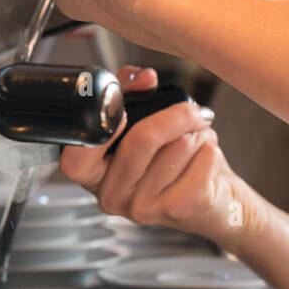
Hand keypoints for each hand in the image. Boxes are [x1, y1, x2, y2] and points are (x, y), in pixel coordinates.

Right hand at [58, 66, 264, 252]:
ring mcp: (144, 208)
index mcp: (93, 176)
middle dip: (176, 114)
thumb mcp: (141, 124)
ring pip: (178, 146)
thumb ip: (130, 93)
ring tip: (195, 143)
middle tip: (191, 112)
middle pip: (141, 139)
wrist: (213, 203)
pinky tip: (206, 159)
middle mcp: (112, 197)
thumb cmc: (171, 160)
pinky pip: (204, 160)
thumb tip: (143, 78)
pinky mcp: (181, 210)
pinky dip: (212, 149)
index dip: (100, 131)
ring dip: (197, 133)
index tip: (122, 109)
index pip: (76, 161)